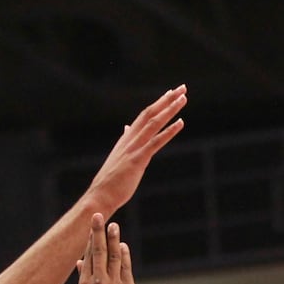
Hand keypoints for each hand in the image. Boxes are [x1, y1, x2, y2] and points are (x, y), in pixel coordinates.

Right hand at [73, 214, 136, 283]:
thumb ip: (82, 281)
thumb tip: (80, 263)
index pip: (87, 256)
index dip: (89, 240)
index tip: (90, 228)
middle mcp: (98, 282)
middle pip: (97, 251)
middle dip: (98, 232)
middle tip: (98, 216)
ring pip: (112, 256)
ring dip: (113, 239)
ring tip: (114, 225)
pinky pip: (125, 268)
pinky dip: (124, 255)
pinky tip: (123, 246)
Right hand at [83, 86, 186, 214]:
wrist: (100, 195)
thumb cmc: (110, 181)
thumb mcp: (119, 156)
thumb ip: (124, 140)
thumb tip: (127, 129)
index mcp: (126, 139)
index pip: (144, 116)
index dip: (158, 103)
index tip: (170, 93)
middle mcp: (130, 139)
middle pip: (150, 113)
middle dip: (167, 99)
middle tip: (182, 88)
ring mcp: (134, 148)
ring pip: (154, 123)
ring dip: (170, 109)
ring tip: (183, 98)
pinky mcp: (138, 160)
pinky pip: (156, 142)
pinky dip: (169, 131)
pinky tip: (181, 122)